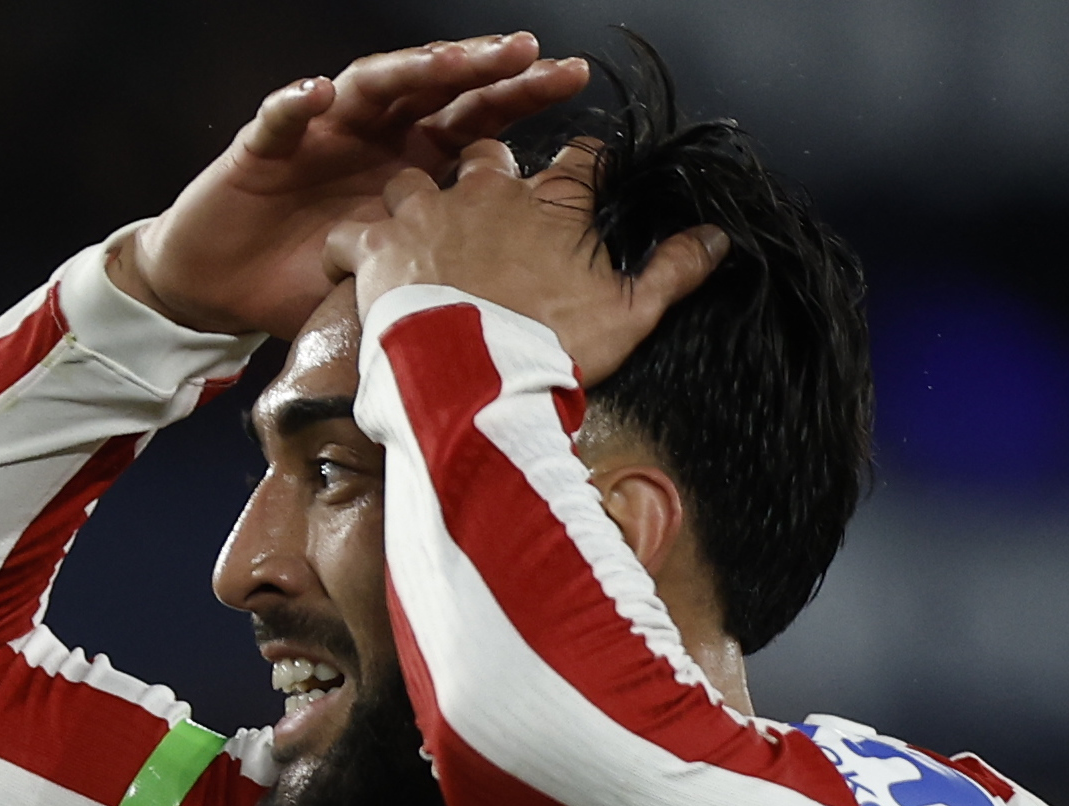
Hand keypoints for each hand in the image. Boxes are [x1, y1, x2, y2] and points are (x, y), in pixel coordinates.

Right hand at [113, 34, 590, 339]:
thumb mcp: (397, 285)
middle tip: (529, 54)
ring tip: (449, 60)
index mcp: (415, 163)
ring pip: (372, 85)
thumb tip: (536, 293)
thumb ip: (451, 271)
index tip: (571, 82)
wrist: (225, 291)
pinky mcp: (265, 146)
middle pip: (439, 88)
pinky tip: (318, 95)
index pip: (476, 119)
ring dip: (410, 69)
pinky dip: (297, 104)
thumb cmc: (310, 283)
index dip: (520, 97)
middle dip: (482, 67)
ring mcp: (324, 133)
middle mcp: (377, 136)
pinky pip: (280, 117)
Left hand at [325, 139, 728, 385]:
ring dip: (411, 207)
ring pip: (410, 180)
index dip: (582, 169)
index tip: (581, 188)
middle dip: (483, 177)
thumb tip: (719, 239)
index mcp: (552, 201)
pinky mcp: (379, 247)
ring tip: (412, 245)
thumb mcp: (630, 314)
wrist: (481, 388)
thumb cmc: (554, 351)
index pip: (579, 158)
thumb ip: (674, 270)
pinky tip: (355, 275)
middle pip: (485, 154)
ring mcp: (429, 213)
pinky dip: (350, 252)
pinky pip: (350, 234)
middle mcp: (488, 191)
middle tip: (480, 223)